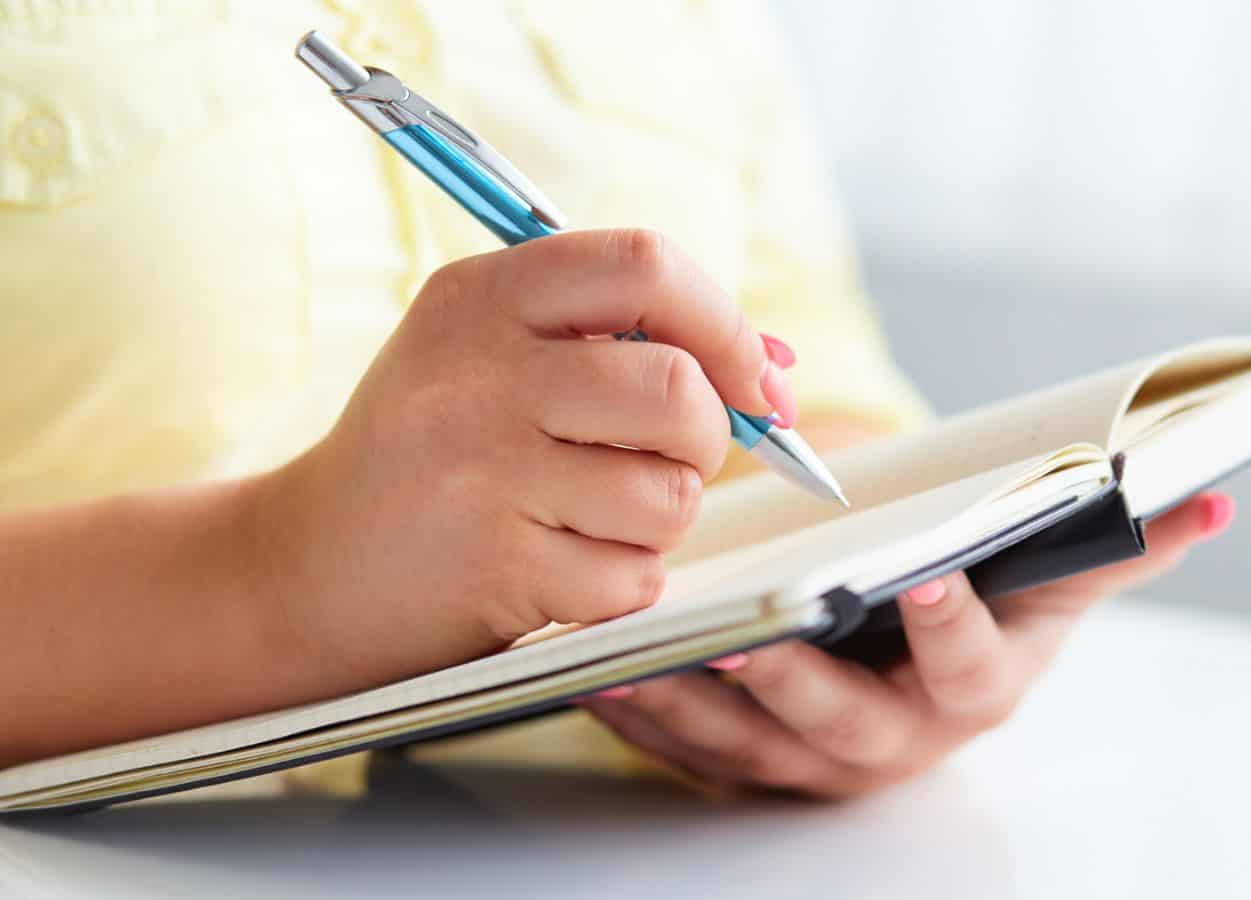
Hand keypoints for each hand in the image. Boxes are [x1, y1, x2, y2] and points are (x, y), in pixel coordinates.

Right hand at [260, 230, 795, 692]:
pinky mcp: (496, 567)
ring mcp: (482, 473)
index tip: (748, 376)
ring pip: (668, 494)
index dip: (724, 323)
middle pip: (676, 390)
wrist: (305, 567)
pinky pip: (634, 576)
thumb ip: (626, 342)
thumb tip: (774, 367)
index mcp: (483, 296)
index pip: (646, 265)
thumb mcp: (496, 359)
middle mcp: (478, 374)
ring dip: (658, 519)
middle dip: (706, 437)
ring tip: (590, 516)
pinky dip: (620, 582)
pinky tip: (558, 567)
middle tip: (673, 457)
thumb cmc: (433, 456)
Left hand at [581, 492, 1235, 797]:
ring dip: (695, 699)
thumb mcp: (1049, 575)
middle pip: (846, 723)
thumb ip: (1118, 540)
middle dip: (797, 680)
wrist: (917, 657)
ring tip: (642, 649)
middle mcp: (897, 737)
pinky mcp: (751, 759)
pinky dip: (643, 712)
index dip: (951, 629)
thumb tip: (1213, 497)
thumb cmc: (982, 604)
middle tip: (752, 629)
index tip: (925, 580)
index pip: (971, 668)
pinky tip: (599, 669)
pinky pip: (690, 749)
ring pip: (752, 743)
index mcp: (975, 687)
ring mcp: (817, 757)